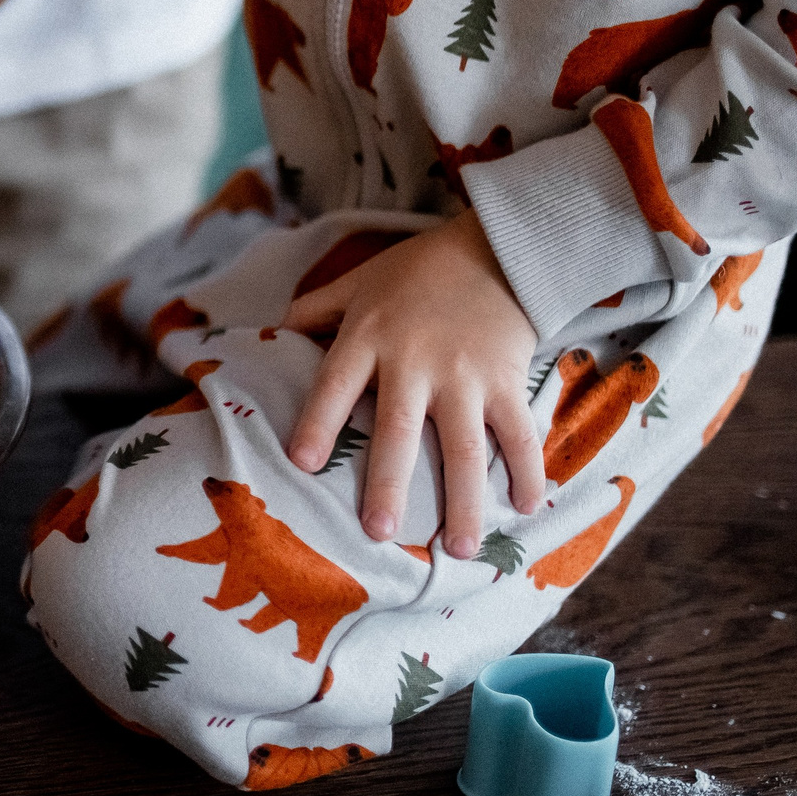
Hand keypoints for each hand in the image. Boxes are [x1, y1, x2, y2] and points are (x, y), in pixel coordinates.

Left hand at [281, 210, 545, 559]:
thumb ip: (316, 309)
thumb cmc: (419, 269)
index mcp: (369, 337)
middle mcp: (414, 362)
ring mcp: (465, 375)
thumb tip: (271, 331)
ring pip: (463, 447)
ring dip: (463, 502)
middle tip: (377, 532)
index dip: (318, 422)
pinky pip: (518, 432)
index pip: (335, 384)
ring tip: (458, 550)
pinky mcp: (508, 379)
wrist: (498, 245)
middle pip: (397, 429)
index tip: (302, 463)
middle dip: (387, 483)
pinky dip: (525, 470)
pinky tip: (525, 508)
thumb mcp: (359, 281)